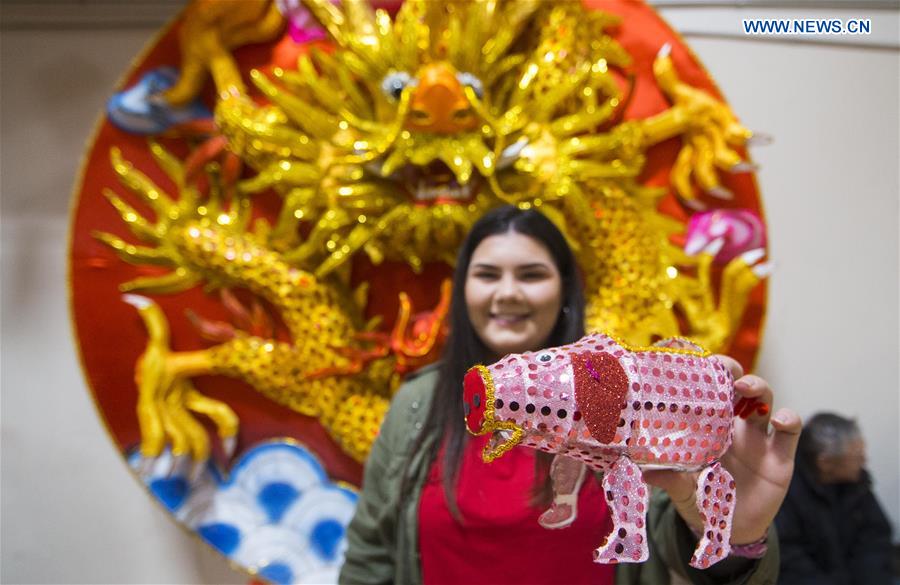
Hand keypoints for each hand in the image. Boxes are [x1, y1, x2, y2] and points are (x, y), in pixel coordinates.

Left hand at [643, 356, 801, 544]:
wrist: (730, 532)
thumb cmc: (701, 502)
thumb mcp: (682, 491)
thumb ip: (671, 482)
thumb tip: (648, 474)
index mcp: (707, 427)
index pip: (708, 391)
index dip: (705, 374)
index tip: (697, 363)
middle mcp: (733, 426)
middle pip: (738, 387)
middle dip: (734, 372)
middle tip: (726, 369)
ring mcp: (758, 439)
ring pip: (764, 400)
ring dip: (758, 387)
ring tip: (745, 388)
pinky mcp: (779, 457)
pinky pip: (790, 432)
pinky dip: (789, 419)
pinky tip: (780, 419)